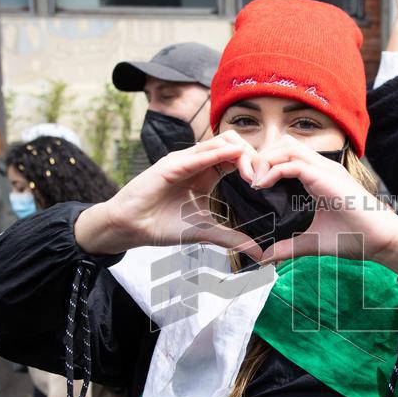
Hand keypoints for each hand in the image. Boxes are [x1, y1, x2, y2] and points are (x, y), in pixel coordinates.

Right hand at [74, 130, 262, 258]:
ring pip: (219, 143)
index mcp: (207, 172)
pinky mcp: (170, 165)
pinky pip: (197, 155)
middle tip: (263, 180)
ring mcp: (184, 160)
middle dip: (253, 157)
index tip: (266, 185)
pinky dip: (217, 155)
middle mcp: (197, 161)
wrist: (131, 227)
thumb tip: (258, 253)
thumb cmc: (163, 225)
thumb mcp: (205, 232)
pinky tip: (234, 160)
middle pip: (233, 143)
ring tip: (254, 175)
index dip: (255, 165)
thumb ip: (232, 238)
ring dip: (241, 155)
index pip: (238, 156)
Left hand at [250, 136, 397, 273]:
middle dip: (261, 158)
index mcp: (319, 175)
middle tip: (247, 180)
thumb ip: (290, 246)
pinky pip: (293, 164)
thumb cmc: (356, 237)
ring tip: (253, 183)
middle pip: (283, 144)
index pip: (287, 154)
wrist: (381, 240)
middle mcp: (322, 167)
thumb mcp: (313, 241)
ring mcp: (325, 169)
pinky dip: (273, 171)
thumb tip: (268, 257)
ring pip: (286, 147)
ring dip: (264, 161)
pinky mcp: (326, 178)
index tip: (251, 185)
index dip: (265, 164)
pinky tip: (262, 186)